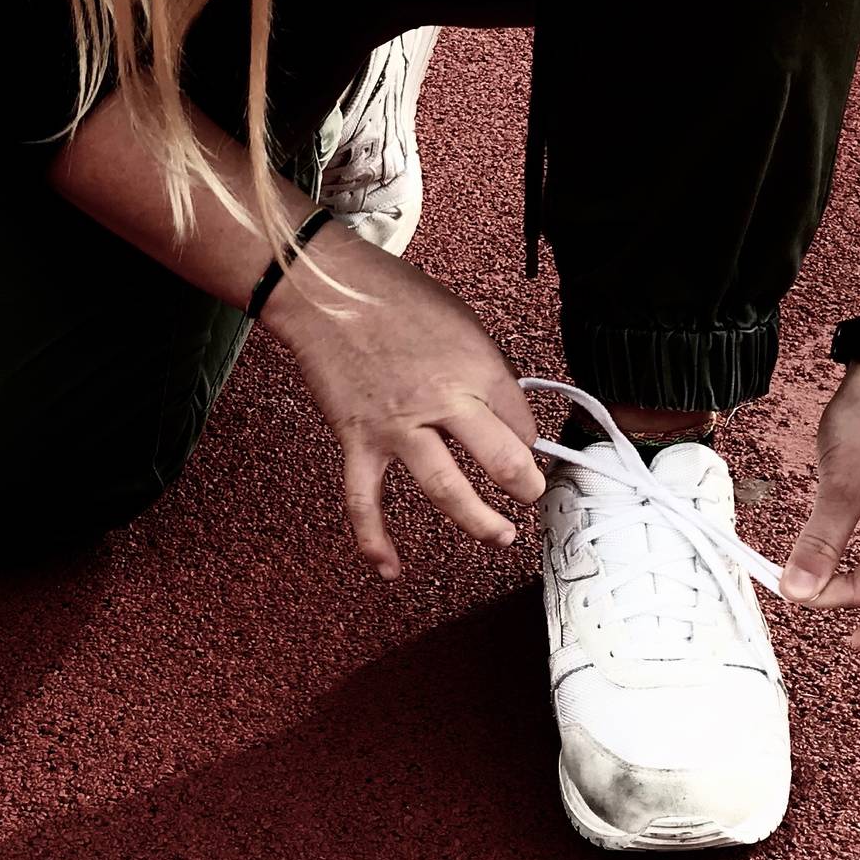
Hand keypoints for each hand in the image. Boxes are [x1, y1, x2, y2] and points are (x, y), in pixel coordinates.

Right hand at [262, 231, 544, 578]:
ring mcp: (399, 427)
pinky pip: (365, 502)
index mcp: (475, 368)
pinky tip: (390, 568)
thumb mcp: (462, 320)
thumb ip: (486, 368)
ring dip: (478, 521)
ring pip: (446, 491)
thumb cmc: (393, 296)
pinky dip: (374, 540)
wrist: (327, 291)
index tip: (525, 447)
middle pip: (502, 460)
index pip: (522, 421)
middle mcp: (443, 401)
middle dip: (526, 487)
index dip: (530, 440)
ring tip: (499, 536)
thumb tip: (505, 410)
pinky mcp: (359, 441)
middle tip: (532, 497)